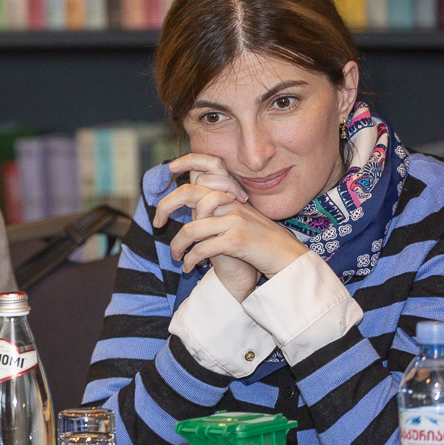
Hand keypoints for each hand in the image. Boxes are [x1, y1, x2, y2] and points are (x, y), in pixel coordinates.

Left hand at [156, 154, 260, 299]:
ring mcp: (235, 221)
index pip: (199, 177)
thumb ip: (218, 213)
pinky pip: (202, 249)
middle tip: (156, 223)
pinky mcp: (236, 240)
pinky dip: (190, 260)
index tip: (162, 200)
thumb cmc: (260, 242)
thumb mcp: (240, 220)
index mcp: (230, 196)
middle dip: (165, 206)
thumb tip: (192, 214)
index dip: (177, 183)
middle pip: (188, 194)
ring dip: (177, 246)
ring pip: (191, 229)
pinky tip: (188, 267)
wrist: (287, 258)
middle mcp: (231, 204)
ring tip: (176, 256)